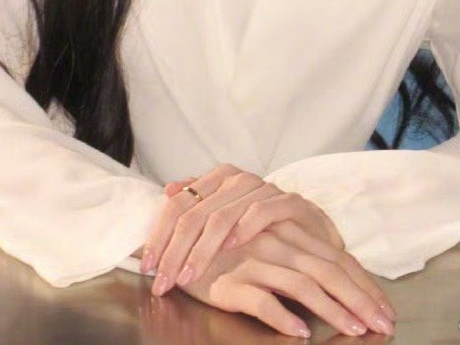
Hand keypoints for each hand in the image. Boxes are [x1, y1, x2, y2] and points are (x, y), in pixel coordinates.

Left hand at [143, 164, 348, 293]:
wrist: (311, 228)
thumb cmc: (263, 225)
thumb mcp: (226, 211)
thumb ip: (198, 200)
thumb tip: (167, 191)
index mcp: (217, 179)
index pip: (178, 204)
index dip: (160, 235)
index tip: (148, 266)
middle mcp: (236, 179)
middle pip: (194, 214)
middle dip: (174, 251)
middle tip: (163, 281)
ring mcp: (262, 188)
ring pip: (221, 217)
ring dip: (201, 251)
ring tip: (188, 276)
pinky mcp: (287, 201)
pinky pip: (260, 212)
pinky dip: (243, 229)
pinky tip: (230, 249)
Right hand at [175, 223, 396, 337]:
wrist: (176, 238)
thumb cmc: (225, 246)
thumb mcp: (266, 247)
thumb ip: (297, 258)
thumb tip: (337, 283)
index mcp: (288, 234)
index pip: (335, 259)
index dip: (363, 284)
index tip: (386, 310)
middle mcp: (276, 244)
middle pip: (327, 271)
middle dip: (359, 300)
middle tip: (383, 325)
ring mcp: (253, 262)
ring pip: (301, 285)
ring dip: (332, 309)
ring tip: (354, 330)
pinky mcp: (229, 283)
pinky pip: (261, 300)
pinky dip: (283, 317)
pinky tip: (301, 332)